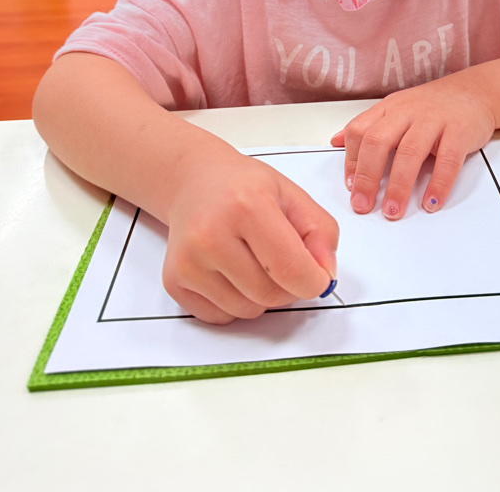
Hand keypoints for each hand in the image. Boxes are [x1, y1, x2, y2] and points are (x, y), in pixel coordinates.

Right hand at [163, 143, 338, 323]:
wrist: (194, 183)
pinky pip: (221, 317)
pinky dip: (235, 302)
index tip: (317, 276)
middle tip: (281, 260)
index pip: (292, 268)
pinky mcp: (174, 281)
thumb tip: (325, 275)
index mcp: (247, 205)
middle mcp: (211, 234)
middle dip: (287, 287)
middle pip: (271, 295)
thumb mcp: (293, 195)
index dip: (314, 281)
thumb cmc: (244, 188)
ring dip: (261, 296)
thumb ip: (321, 233)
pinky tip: (230, 270)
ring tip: (252, 261)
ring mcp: (188, 261)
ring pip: (247, 311)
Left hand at [331, 72, 495, 219]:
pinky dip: (438, 184)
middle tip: (363, 205)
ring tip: (392, 211)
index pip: (359, 131)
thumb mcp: (395, 109)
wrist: (476, 91)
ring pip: (409, 152)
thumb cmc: (433, 106)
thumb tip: (335, 141)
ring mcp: (433, 120)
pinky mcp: (459, 131)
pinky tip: (431, 202)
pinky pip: (447, 160)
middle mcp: (407, 112)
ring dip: (398, 186)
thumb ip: (368, 126)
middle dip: (367, 177)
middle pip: (379, 142)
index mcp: (388, 108)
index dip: (351, 161)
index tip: (350, 187)